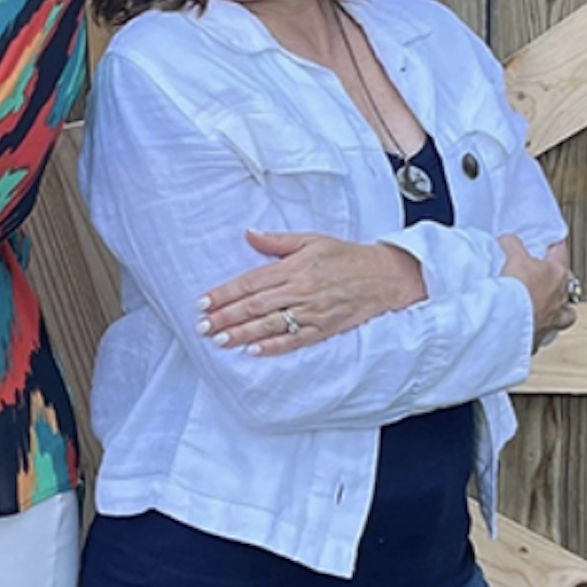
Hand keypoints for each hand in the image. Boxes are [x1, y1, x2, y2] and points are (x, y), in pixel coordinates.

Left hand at [197, 229, 425, 355]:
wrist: (384, 275)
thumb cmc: (346, 256)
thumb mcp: (312, 240)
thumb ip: (277, 241)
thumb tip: (249, 235)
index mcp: (294, 267)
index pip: (251, 281)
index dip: (225, 293)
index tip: (203, 302)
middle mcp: (300, 289)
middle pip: (255, 305)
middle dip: (226, 316)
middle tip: (202, 326)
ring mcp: (312, 311)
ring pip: (271, 324)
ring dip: (243, 333)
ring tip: (220, 340)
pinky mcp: (324, 328)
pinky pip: (295, 340)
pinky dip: (274, 347)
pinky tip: (254, 351)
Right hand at [498, 234, 576, 349]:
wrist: (508, 318)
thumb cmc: (517, 288)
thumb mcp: (513, 257)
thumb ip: (512, 245)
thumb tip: (508, 240)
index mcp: (557, 273)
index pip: (561, 253)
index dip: (555, 247)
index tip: (551, 245)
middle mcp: (560, 296)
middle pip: (569, 284)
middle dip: (561, 279)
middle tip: (550, 276)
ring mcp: (554, 317)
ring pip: (568, 312)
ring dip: (562, 309)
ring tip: (553, 307)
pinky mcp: (542, 335)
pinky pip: (548, 332)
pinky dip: (543, 330)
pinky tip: (536, 328)